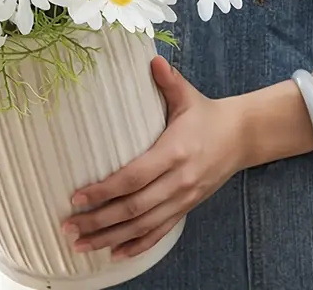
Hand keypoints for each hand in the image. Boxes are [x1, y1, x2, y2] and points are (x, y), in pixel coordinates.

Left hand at [63, 56, 244, 259]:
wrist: (243, 137)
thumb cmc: (207, 113)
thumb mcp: (187, 95)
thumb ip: (168, 80)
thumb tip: (153, 59)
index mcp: (174, 152)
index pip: (133, 177)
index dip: (104, 190)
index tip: (77, 197)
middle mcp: (178, 181)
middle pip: (134, 208)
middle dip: (99, 220)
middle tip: (69, 227)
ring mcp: (184, 198)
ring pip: (143, 225)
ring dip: (111, 238)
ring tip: (82, 245)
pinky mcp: (187, 207)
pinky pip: (160, 231)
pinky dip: (138, 245)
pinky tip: (116, 253)